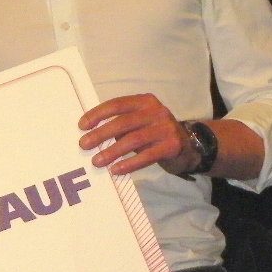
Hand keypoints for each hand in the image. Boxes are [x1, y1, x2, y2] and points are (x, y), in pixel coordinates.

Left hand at [78, 94, 196, 175]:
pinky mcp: (172, 145)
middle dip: (100, 134)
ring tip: (97, 161)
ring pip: (133, 140)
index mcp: (144, 101)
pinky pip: (147, 156)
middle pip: (123, 122)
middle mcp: (156, 111)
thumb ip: (121, 123)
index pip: (116, 104)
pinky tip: (116, 170)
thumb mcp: (140, 122)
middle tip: (84, 145)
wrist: (189, 146)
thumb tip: (92, 135)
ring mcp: (166, 127)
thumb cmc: (155, 133)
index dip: (97, 114)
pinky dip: (129, 163)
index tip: (82, 126)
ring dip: (112, 151)